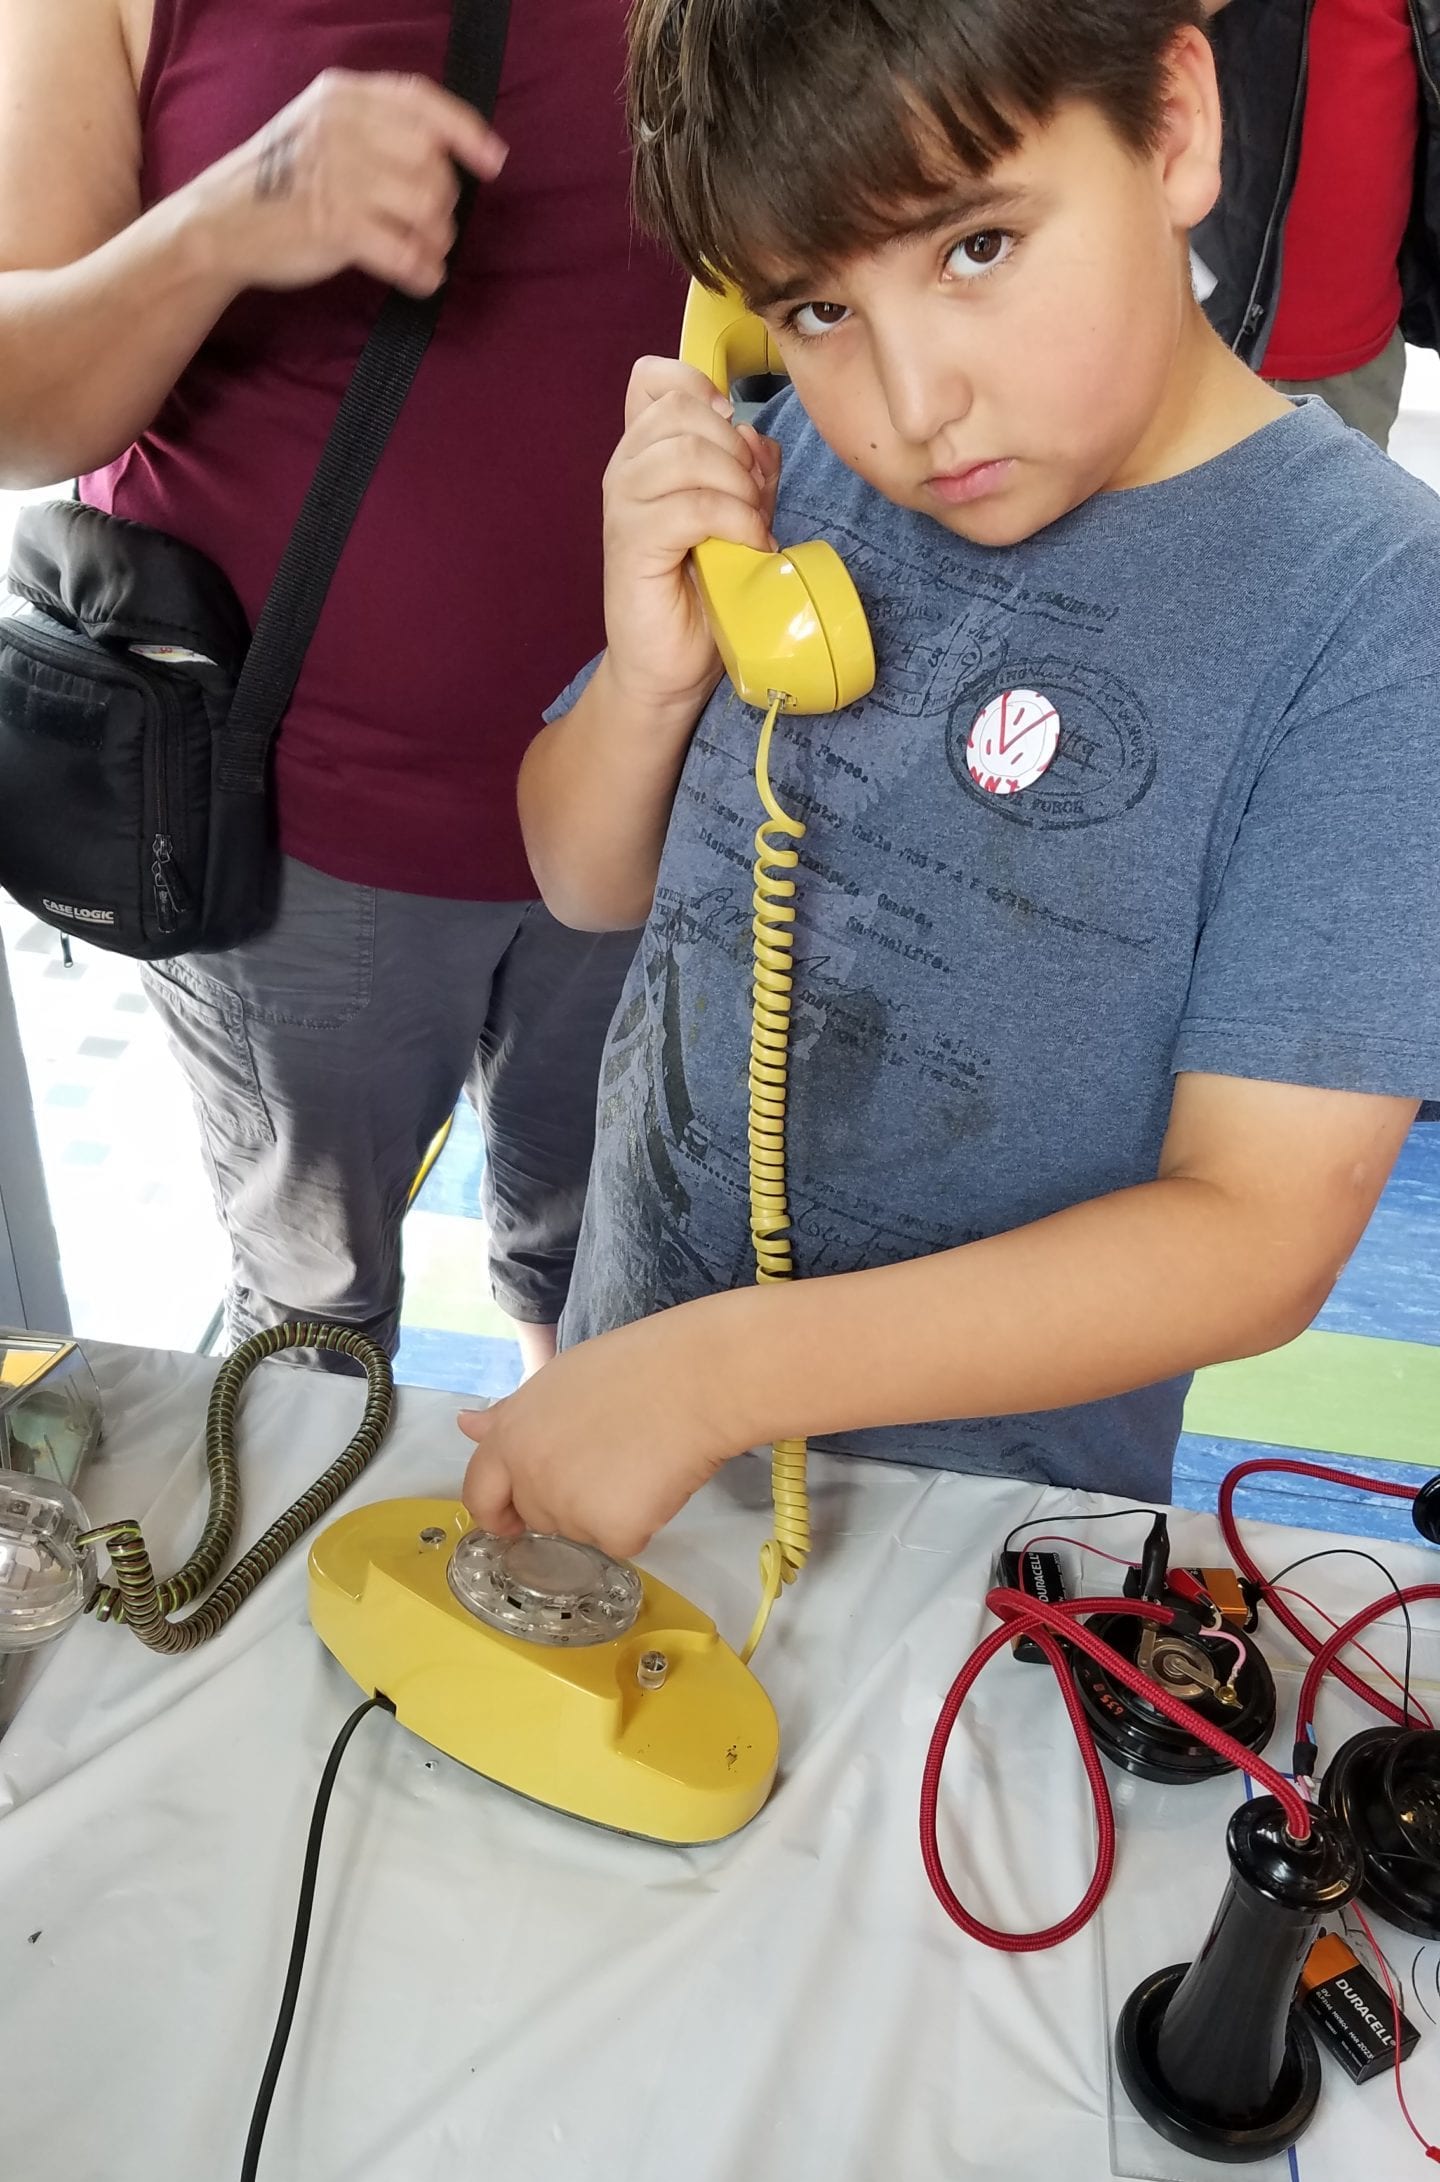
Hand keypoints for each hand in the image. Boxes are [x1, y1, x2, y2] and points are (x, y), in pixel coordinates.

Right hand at [198, 69, 507, 298]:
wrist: (222, 223)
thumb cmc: (281, 179)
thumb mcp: (322, 128)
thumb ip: (376, 127)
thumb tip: (447, 156)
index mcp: (344, 96)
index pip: (422, 101)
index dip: (466, 131)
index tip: (494, 161)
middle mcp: (344, 128)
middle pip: (433, 162)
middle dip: (444, 200)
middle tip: (429, 224)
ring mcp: (341, 176)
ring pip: (428, 206)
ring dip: (437, 238)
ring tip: (423, 250)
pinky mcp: (338, 226)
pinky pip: (407, 253)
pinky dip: (423, 272)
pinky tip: (421, 279)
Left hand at [457, 1308, 749, 1560]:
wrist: (694, 1379)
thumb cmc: (634, 1367)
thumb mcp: (557, 1379)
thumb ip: (511, 1414)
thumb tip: (466, 1425)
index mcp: (510, 1436)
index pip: (479, 1492)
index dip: (495, 1510)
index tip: (512, 1519)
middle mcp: (529, 1478)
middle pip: (537, 1515)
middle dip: (565, 1503)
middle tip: (608, 1464)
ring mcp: (568, 1510)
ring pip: (581, 1530)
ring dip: (605, 1510)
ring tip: (640, 1458)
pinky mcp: (612, 1533)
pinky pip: (622, 1542)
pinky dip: (641, 1521)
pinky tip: (659, 1480)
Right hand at [601, 355, 782, 711]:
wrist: (669, 665)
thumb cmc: (701, 593)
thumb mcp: (738, 516)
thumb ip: (748, 471)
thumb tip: (758, 439)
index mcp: (645, 454)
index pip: (653, 378)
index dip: (698, 386)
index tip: (731, 428)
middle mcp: (626, 471)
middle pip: (682, 410)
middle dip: (736, 447)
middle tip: (757, 498)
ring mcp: (624, 507)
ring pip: (686, 453)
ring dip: (738, 485)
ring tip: (753, 525)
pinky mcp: (632, 545)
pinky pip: (691, 506)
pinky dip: (735, 521)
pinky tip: (751, 546)